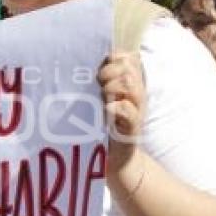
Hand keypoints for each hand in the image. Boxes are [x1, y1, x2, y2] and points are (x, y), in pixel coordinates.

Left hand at [97, 51, 144, 175]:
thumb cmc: (102, 125)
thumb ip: (98, 81)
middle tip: (98, 82)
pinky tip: (107, 109)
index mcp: (130, 84)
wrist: (115, 159)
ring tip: (102, 95)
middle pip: (129, 70)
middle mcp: (136, 94)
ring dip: (113, 87)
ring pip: (131, 86)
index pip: (129, 58)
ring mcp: (137, 111)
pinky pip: (129, 112)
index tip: (101, 66)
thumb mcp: (100, 99)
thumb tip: (78, 60)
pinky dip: (118, 107)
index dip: (115, 57)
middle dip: (111, 72)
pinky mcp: (132, 128)